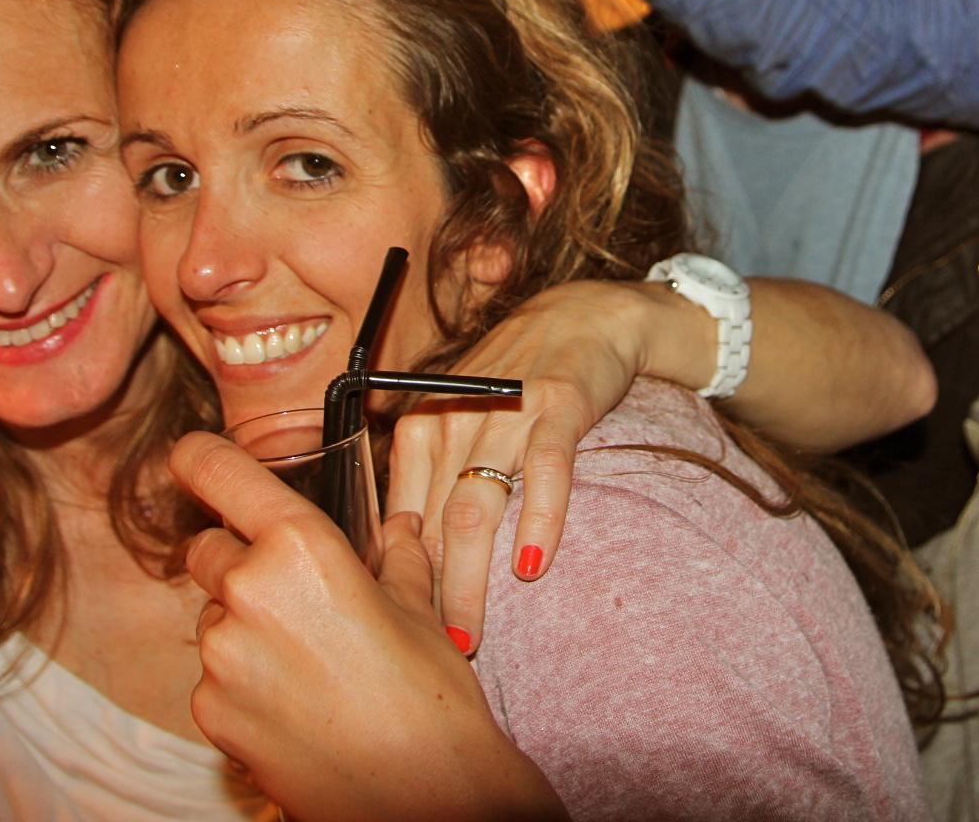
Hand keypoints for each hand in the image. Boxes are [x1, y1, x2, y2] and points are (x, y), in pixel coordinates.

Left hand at [172, 432, 563, 821]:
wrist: (423, 795)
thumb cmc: (429, 696)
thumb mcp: (416, 609)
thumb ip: (394, 557)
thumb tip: (398, 528)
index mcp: (299, 546)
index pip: (219, 473)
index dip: (199, 457)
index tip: (191, 455)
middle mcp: (247, 591)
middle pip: (208, 550)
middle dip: (239, 560)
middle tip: (292, 591)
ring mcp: (221, 656)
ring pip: (214, 617)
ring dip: (244, 624)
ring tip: (309, 660)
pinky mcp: (211, 710)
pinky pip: (215, 674)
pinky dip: (244, 679)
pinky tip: (297, 701)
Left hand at [387, 280, 665, 651]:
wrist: (581, 317)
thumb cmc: (513, 380)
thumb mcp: (458, 420)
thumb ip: (430, 479)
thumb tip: (402, 567)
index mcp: (419, 429)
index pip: (399, 521)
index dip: (397, 585)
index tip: (398, 639)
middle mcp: (452, 421)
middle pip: (431, 527)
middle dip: (427, 601)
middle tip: (429, 661)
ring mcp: (505, 415)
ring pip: (476, 509)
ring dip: (469, 580)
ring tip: (468, 637)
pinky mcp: (557, 408)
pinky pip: (544, 473)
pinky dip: (539, 521)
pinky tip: (533, 568)